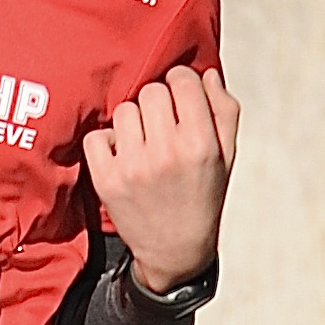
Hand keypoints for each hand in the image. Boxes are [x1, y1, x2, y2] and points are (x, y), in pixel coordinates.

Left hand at [82, 63, 239, 295]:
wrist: (176, 251)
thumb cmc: (204, 196)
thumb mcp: (227, 156)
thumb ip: (223, 111)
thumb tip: (206, 73)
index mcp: (200, 143)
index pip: (182, 80)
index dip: (182, 82)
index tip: (181, 97)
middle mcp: (166, 153)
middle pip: (151, 92)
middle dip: (158, 102)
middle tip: (163, 124)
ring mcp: (133, 167)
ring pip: (123, 111)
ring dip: (133, 122)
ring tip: (144, 143)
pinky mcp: (106, 180)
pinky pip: (97, 136)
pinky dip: (107, 143)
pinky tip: (123, 157)